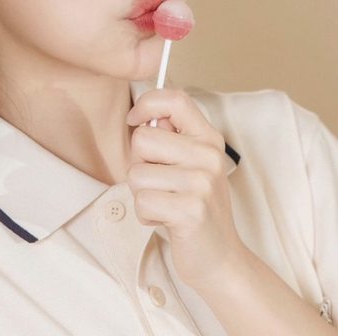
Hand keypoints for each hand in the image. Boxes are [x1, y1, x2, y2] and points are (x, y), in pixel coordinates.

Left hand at [125, 88, 246, 289]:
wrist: (219, 257)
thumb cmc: (193, 205)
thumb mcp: (189, 162)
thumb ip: (170, 137)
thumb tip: (142, 116)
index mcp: (208, 137)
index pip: (174, 98)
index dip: (146, 104)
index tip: (136, 120)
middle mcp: (208, 154)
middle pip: (142, 139)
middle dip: (139, 163)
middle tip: (160, 182)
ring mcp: (202, 182)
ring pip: (136, 173)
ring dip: (142, 193)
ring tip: (165, 202)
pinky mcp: (191, 210)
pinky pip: (142, 201)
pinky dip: (146, 214)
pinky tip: (166, 219)